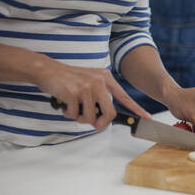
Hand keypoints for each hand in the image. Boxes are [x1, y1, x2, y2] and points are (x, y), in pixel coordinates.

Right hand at [35, 61, 150, 129]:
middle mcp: (99, 82)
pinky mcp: (73, 93)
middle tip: (93, 124)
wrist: (48, 70)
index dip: (136, 109)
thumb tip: (103, 118)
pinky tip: (65, 105)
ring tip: (73, 109)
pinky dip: (69, 114)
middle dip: (100, 123)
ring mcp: (87, 87)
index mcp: (105, 79)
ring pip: (90, 117)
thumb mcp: (90, 81)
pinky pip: (75, 115)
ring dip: (80, 118)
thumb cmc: (69, 79)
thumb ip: (100, 96)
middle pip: (109, 113)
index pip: (124, 97)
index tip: (147, 118)